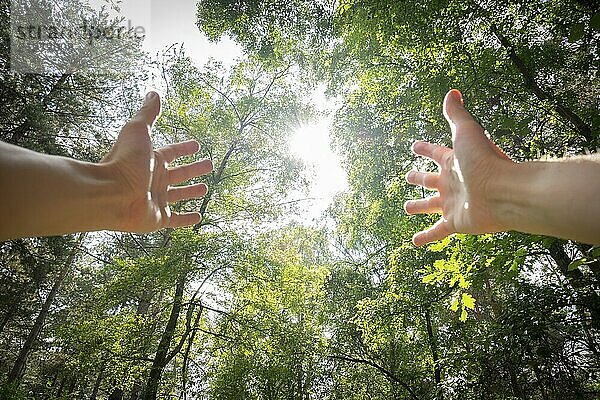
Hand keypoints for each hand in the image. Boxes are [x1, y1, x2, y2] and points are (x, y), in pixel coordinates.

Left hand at [101, 92, 212, 231]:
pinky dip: (188, 219)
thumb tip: (153, 93)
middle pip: (179, 173)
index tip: (197, 145)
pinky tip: (198, 218)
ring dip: (192, 192)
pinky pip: (177, 219)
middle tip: (209, 165)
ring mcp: (157, 199)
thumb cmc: (123, 162)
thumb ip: (148, 113)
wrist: (111, 194)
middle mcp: (155, 180)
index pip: (172, 153)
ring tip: (205, 189)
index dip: (185, 148)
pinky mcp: (159, 218)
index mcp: (151, 160)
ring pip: (179, 195)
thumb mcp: (138, 131)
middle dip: (194, 169)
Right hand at [404, 89, 513, 245]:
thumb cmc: (486, 160)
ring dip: (418, 207)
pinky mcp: (454, 222)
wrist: (504, 192)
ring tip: (407, 208)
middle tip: (408, 176)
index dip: (424, 149)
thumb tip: (452, 91)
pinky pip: (436, 232)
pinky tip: (414, 242)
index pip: (434, 153)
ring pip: (429, 206)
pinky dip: (425, 237)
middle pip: (429, 180)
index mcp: (453, 162)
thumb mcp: (466, 132)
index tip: (414, 146)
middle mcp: (451, 183)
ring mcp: (452, 204)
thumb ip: (457, 114)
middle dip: (418, 179)